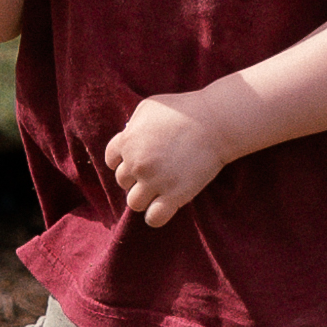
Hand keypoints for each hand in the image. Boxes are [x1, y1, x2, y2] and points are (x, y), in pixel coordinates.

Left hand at [104, 91, 227, 226]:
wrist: (215, 122)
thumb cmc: (184, 110)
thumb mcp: (149, 107)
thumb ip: (133, 125)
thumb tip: (127, 137)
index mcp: (127, 141)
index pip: (111, 160)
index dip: (124, 160)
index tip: (140, 158)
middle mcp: (137, 164)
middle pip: (123, 181)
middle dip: (136, 177)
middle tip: (157, 170)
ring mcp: (155, 182)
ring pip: (134, 202)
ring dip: (144, 197)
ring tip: (160, 189)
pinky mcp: (174, 196)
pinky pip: (153, 218)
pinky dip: (155, 216)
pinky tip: (164, 207)